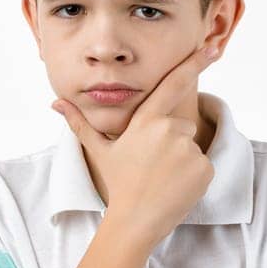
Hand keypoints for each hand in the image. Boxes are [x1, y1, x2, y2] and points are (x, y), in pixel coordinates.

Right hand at [53, 43, 218, 248]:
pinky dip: (193, 175)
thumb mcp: (99, 149)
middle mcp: (169, 130)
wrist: (136, 219)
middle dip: (171, 140)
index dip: (194, 64)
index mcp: (146, 121)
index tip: (211, 48)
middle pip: (180, 124)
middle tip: (152, 164)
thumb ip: (79, 122)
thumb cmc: (118, 183)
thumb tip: (55, 103)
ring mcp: (188, 149)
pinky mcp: (203, 167)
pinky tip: (175, 186)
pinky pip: (202, 165)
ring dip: (181, 159)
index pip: (173, 85)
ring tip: (162, 177)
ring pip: (190, 145)